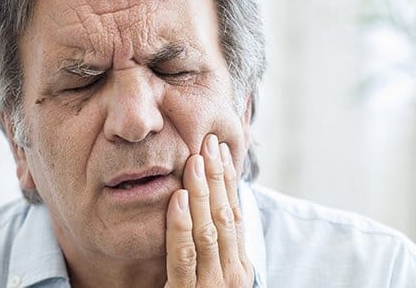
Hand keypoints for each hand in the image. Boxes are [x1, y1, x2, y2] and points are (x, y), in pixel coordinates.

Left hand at [165, 134, 252, 286]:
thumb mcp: (211, 276)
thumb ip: (210, 248)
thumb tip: (204, 208)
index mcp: (239, 266)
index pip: (235, 214)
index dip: (227, 180)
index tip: (218, 149)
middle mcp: (232, 274)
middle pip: (225, 215)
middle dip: (217, 177)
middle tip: (208, 141)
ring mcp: (213, 285)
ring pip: (209, 230)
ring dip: (201, 192)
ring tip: (195, 160)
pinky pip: (184, 255)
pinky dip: (180, 224)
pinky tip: (176, 199)